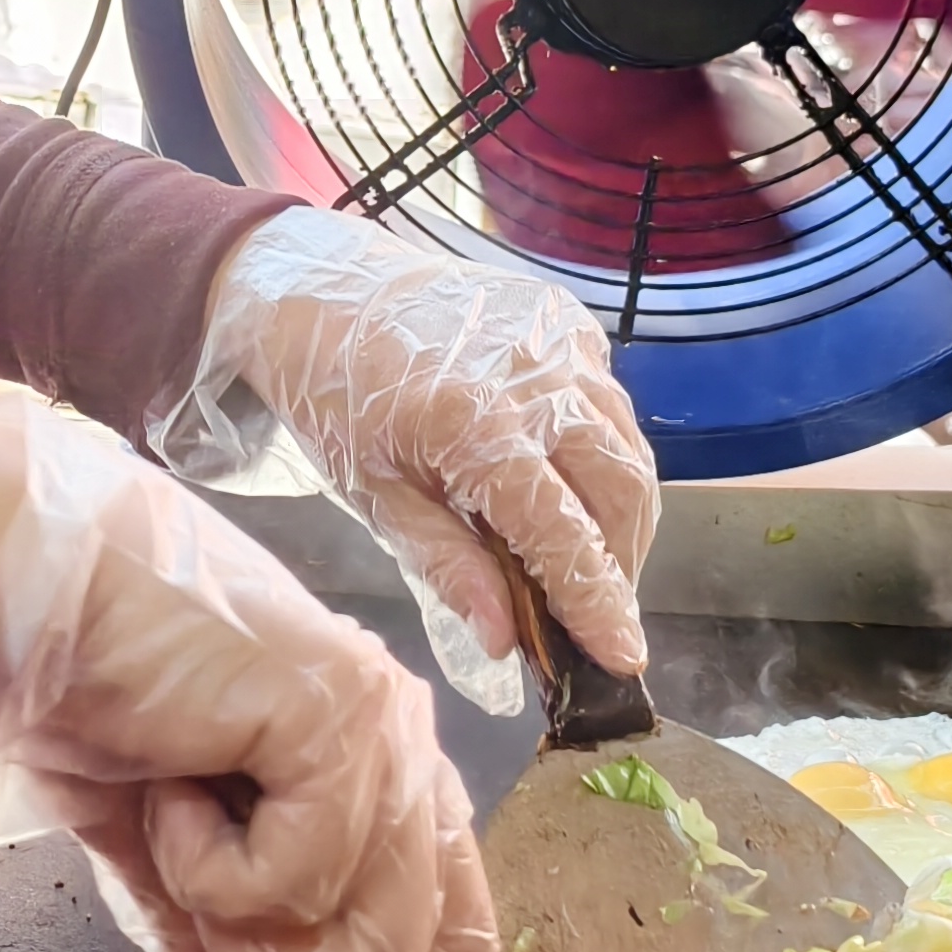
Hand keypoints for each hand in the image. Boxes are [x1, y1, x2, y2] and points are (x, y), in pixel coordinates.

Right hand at [0, 398, 514, 951]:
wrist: (29, 596)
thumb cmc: (90, 697)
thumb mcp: (160, 854)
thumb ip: (212, 941)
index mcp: (376, 783)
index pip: (462, 936)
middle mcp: (403, 753)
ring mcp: (386, 730)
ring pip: (377, 939)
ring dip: (257, 937)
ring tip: (184, 855)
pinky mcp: (345, 714)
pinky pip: (309, 878)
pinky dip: (219, 872)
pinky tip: (177, 798)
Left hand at [152, 210, 657, 716]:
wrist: (322, 292)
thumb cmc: (336, 400)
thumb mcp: (371, 495)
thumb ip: (445, 565)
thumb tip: (505, 641)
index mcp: (475, 425)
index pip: (563, 534)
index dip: (598, 602)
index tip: (625, 659)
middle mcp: (535, 377)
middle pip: (622, 492)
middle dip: (622, 564)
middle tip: (596, 611)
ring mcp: (559, 341)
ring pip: (630, 447)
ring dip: (622, 514)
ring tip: (586, 559)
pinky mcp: (567, 320)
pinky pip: (611, 403)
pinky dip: (604, 455)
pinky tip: (566, 481)